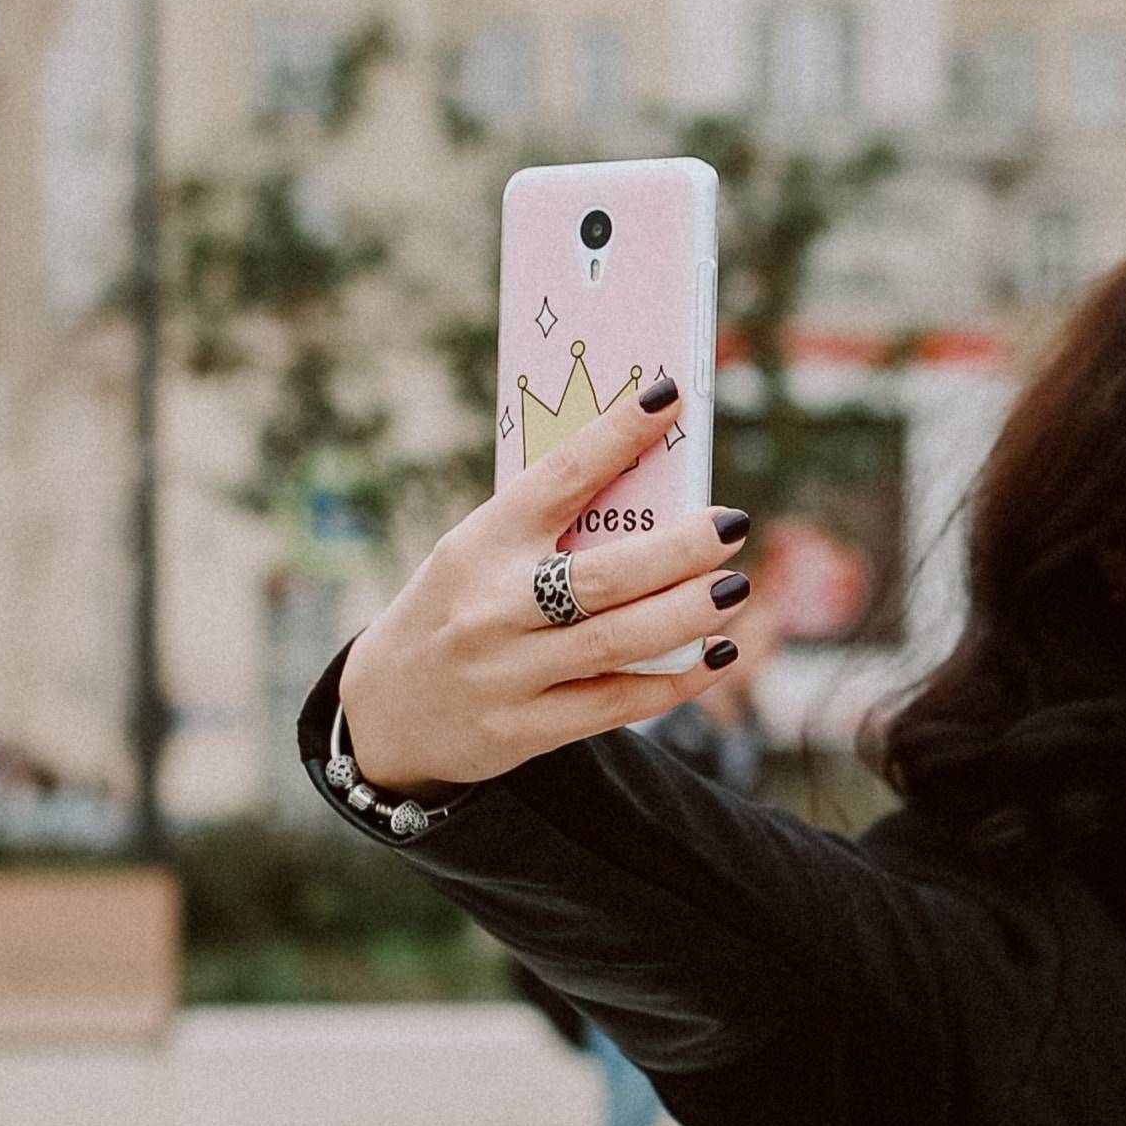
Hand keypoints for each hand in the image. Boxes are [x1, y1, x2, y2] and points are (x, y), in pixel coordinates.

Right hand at [338, 375, 750, 792]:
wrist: (389, 713)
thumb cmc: (458, 610)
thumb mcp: (478, 557)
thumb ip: (550, 534)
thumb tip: (657, 491)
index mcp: (479, 544)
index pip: (556, 479)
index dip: (615, 437)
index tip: (668, 397)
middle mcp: (490, 607)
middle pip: (603, 574)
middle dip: (678, 549)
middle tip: (731, 524)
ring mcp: (506, 672)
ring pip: (617, 640)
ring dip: (689, 614)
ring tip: (736, 588)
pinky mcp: (524, 728)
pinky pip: (615, 702)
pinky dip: (674, 679)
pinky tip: (716, 655)